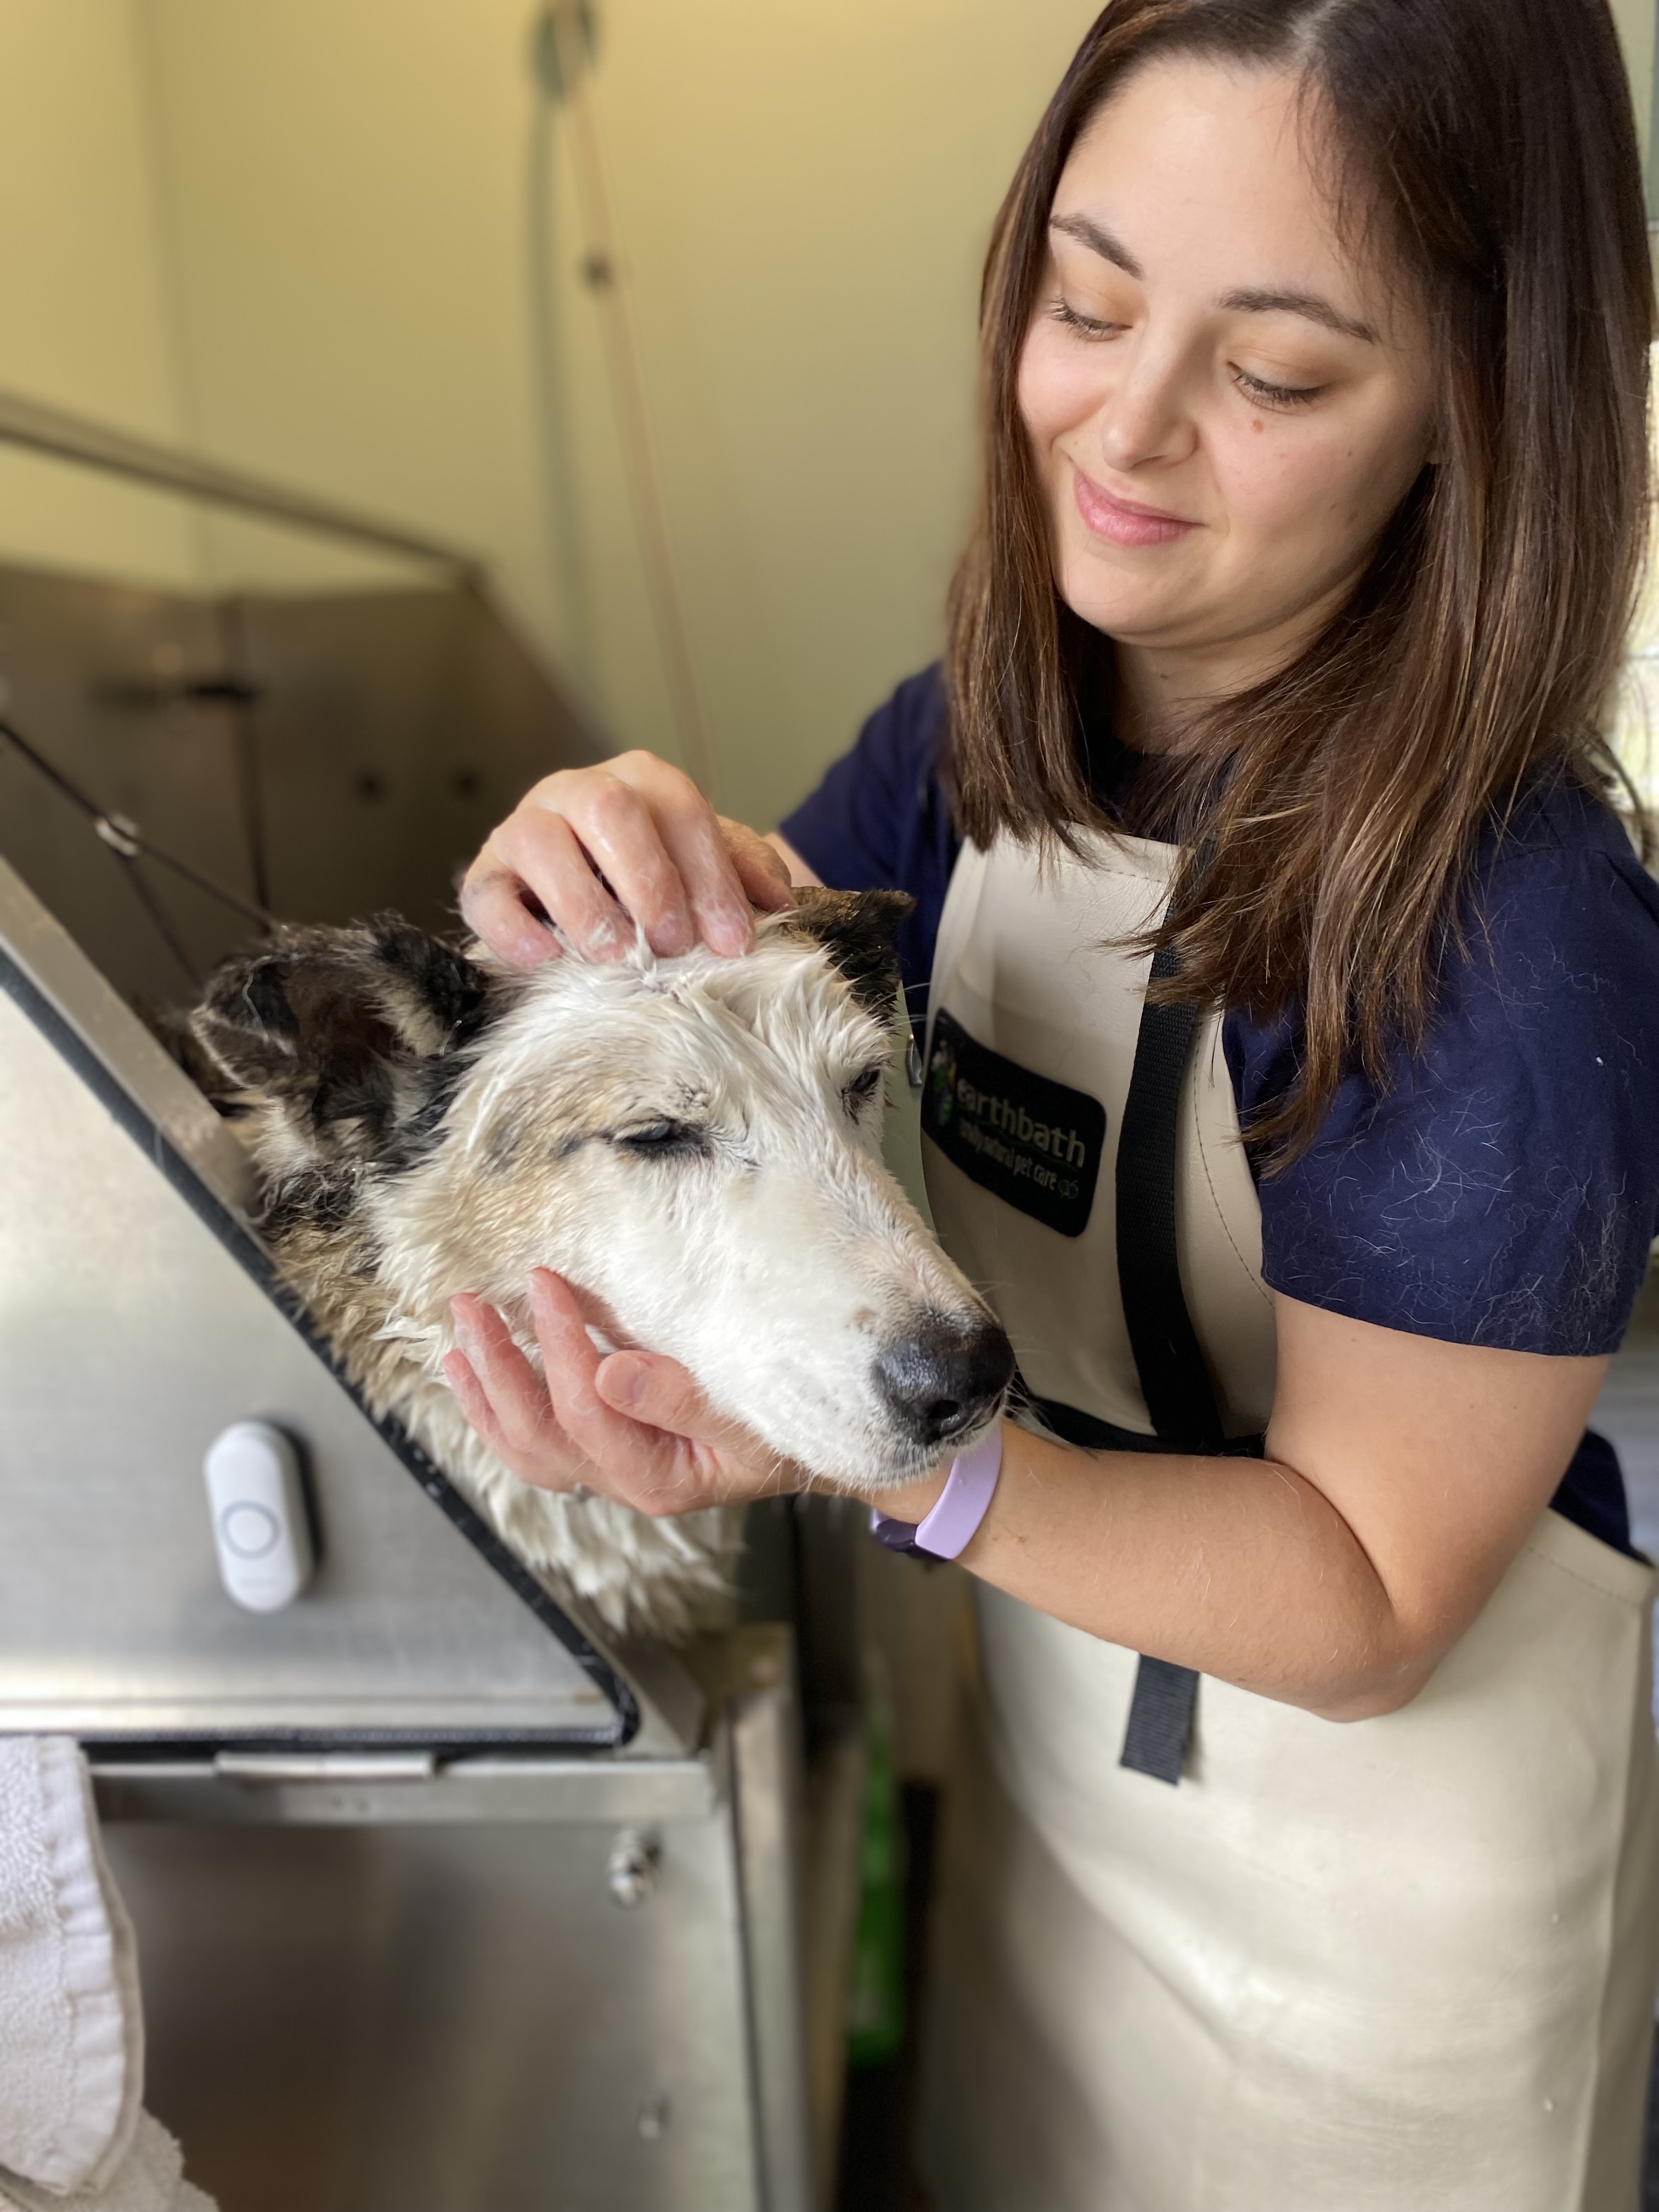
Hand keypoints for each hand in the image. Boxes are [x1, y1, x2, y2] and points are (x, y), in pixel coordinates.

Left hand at [444, 1269, 802, 1513]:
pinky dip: (498, 1406)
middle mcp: (621, 1483)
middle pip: (539, 1435)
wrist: (806, 1460)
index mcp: (657, 1477)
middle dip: (499, 1367)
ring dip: (485, 1390)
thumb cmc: (787, 1434)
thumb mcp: (753, 1418)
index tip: (545, 1281)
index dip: (560, 1345)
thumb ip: (684, 1399)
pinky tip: (474, 1372)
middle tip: (471, 1306)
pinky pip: (534, 1441)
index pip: (588, 1412)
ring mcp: (607, 1474)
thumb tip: (610, 1371)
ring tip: (456, 1339)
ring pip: (525, 1446)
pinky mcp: (601, 1456)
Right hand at [459, 750, 793, 968]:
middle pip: (609, 810)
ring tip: (617, 958)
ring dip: (584, 904)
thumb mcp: (707, 867)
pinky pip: (486, 894)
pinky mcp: (486, 877)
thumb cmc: (656, 880)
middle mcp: (578, 791)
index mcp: (640, 782)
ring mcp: (525, 829)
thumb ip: (745, 871)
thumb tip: (776, 901)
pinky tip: (549, 960)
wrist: (587, 897)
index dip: (709, 876)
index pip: (679, 810)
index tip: (731, 940)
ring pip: (541, 842)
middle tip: (672, 945)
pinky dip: (515, 929)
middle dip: (648, 881)